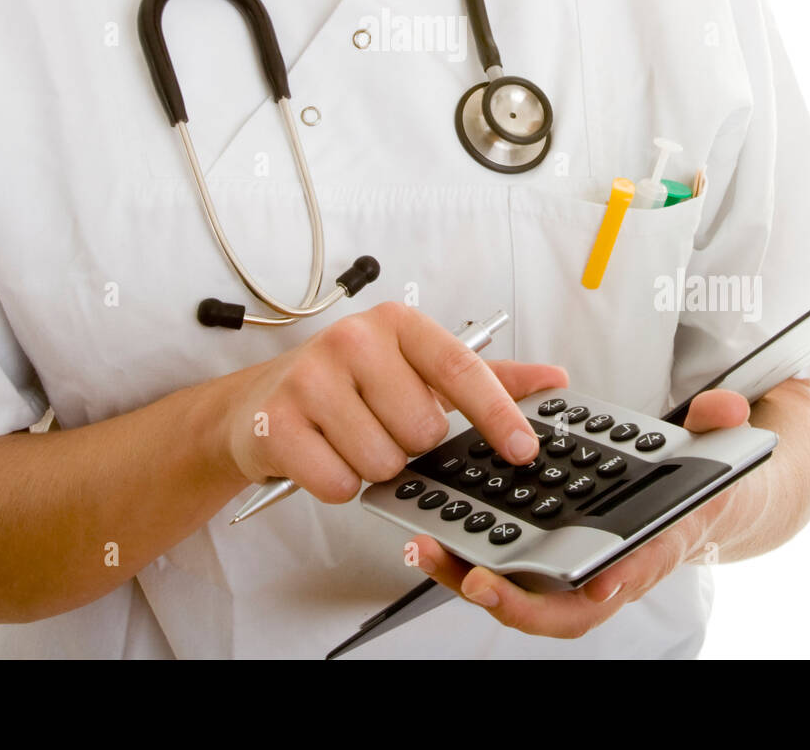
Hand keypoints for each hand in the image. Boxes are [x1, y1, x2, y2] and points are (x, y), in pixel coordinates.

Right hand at [218, 301, 568, 501]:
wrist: (257, 404)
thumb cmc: (347, 385)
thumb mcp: (413, 369)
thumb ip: (485, 377)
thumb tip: (552, 379)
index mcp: (396, 324)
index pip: (459, 367)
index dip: (496, 411)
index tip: (524, 448)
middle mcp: (353, 340)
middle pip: (422, 429)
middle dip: (409, 444)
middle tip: (383, 426)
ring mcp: (312, 378)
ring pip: (383, 461)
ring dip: (373, 467)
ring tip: (349, 439)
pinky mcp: (279, 421)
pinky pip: (339, 482)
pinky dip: (338, 484)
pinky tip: (323, 456)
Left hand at [406, 388, 752, 638]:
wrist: (690, 503)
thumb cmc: (692, 487)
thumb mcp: (716, 450)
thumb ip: (718, 426)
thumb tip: (728, 410)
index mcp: (651, 547)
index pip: (635, 571)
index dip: (616, 579)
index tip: (599, 579)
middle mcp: (606, 569)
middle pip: (560, 607)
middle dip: (516, 599)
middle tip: (477, 580)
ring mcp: (568, 566)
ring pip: (518, 592)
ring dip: (470, 577)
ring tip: (428, 551)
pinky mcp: (538, 553)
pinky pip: (499, 565)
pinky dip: (463, 556)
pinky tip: (429, 534)